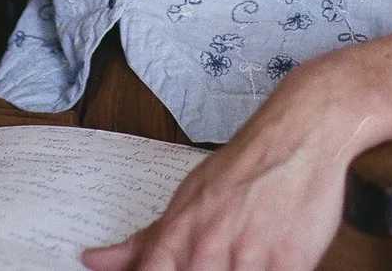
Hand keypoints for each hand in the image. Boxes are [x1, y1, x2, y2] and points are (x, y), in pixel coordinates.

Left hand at [82, 57, 379, 270]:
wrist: (299, 133)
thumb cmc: (242, 167)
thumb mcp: (188, 197)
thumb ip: (144, 241)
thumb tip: (92, 262)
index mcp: (178, 237)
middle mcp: (208, 249)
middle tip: (222, 257)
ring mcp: (248, 259)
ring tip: (246, 254)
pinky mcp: (289, 264)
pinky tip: (268, 259)